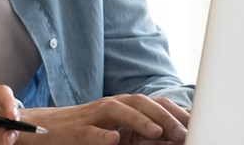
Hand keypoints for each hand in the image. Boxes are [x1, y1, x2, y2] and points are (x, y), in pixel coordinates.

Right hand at [18, 94, 188, 144]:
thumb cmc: (85, 131)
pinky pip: (89, 132)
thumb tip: (175, 138)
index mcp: (124, 107)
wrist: (44, 129)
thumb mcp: (119, 132)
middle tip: (184, 133)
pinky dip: (101, 136)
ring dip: (140, 121)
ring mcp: (92, 117)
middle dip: (164, 117)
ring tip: (158, 133)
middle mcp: (111, 107)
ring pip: (118, 111)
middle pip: (141, 103)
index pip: (155, 104)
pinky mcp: (75, 131)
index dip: (178, 113)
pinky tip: (113, 140)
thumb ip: (144, 134)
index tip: (199, 126)